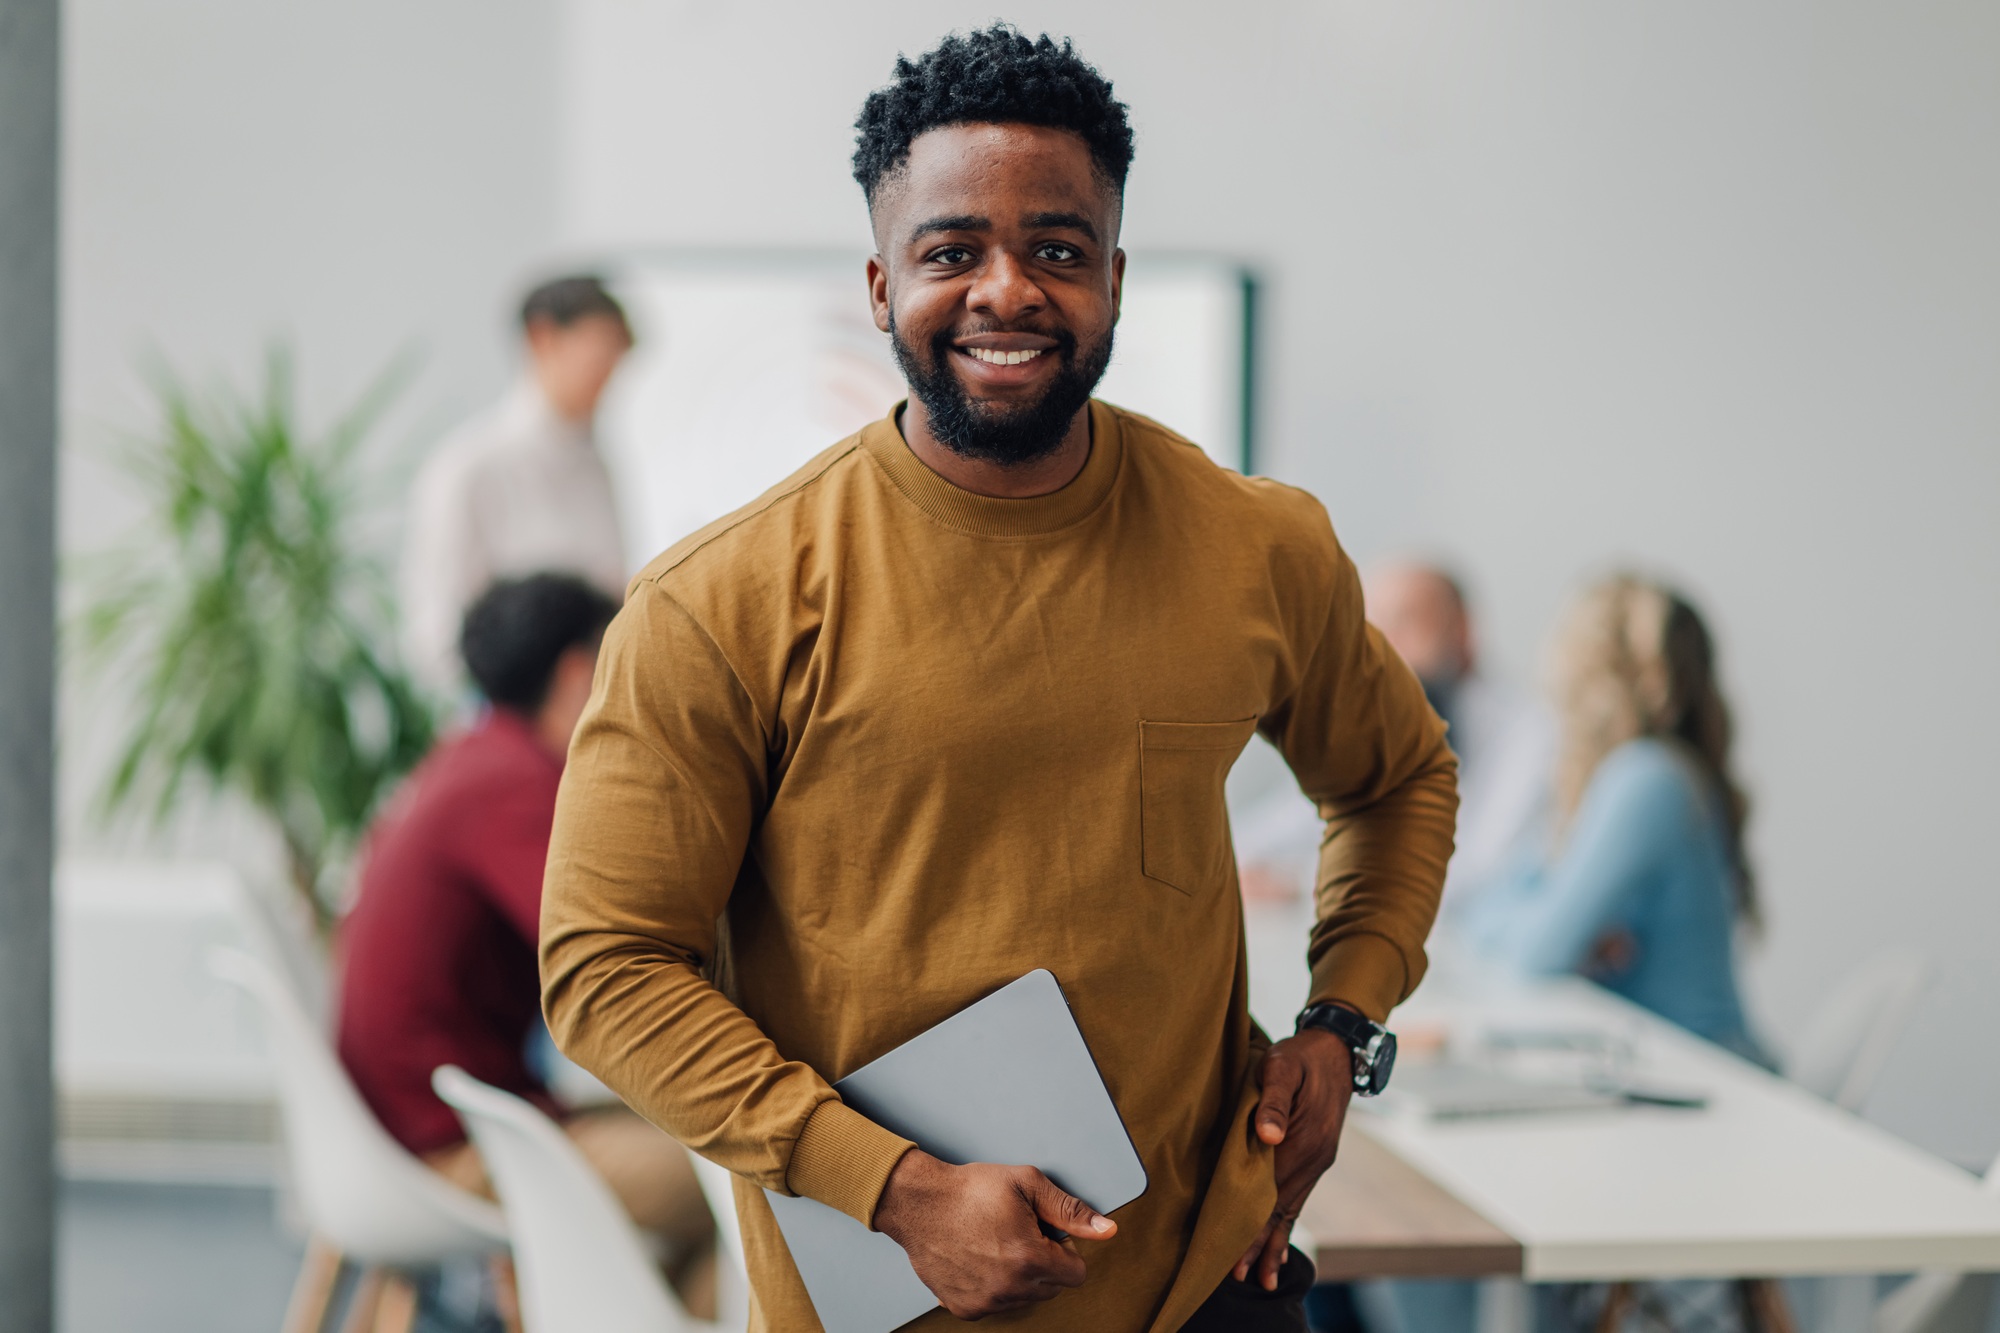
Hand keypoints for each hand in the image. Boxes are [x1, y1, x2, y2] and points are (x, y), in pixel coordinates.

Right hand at [872, 1149, 1116, 1318]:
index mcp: (1030, 1258)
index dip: (1065, 1248)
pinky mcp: (967, 1309)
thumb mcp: (1027, 1184)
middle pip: (1053, 1287)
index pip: (1076, 1273)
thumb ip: (1070, 1210)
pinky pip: (998, 1304)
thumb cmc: (970, 1190)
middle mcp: (1010, 1287)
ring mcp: (987, 1302)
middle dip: (1044, 1262)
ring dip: (1021, 1276)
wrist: (919, 1203)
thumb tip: (1106, 1229)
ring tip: (996, 1244)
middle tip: (1018, 1233)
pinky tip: (980, 1259)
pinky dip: (995, 1287)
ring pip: (1026, 1297)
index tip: (1045, 1233)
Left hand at [1232, 1027, 1355, 1289]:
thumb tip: (1266, 1136)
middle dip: (1258, 1243)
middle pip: (1280, 1210)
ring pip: (1291, 1210)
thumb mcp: (1283, 1067)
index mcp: (1304, 1142)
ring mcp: (1318, 1162)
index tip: (1231, 1248)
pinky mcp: (1317, 1159)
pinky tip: (1281, 1246)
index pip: (1270, 1192)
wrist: (1336, 1051)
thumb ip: (1273, 1100)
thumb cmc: (1300, 1056)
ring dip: (1273, 1242)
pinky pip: (1300, 1199)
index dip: (1250, 1221)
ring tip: (1260, 1277)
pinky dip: (1288, 1225)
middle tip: (1236, 1276)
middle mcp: (1314, 1160)